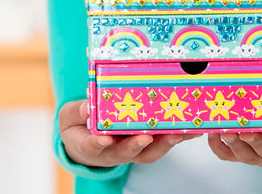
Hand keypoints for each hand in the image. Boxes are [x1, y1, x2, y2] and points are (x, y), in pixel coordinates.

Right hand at [59, 100, 201, 166]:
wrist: (88, 139)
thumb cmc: (78, 127)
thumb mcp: (69, 117)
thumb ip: (76, 113)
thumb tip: (86, 107)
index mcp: (91, 145)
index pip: (94, 146)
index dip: (99, 143)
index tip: (104, 138)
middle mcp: (114, 151)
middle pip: (128, 153)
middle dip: (139, 145)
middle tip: (147, 136)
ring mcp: (133, 148)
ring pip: (150, 152)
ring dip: (165, 143)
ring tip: (179, 132)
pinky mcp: (148, 142)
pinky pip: (162, 141)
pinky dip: (177, 136)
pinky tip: (192, 127)